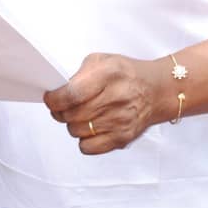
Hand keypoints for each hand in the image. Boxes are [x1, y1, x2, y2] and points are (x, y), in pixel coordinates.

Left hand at [44, 52, 165, 154]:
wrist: (156, 91)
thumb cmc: (127, 74)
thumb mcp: (103, 61)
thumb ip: (80, 73)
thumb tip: (59, 90)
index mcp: (109, 74)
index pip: (72, 94)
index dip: (54, 99)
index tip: (50, 98)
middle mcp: (116, 98)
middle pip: (71, 115)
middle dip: (60, 111)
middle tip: (62, 106)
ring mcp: (119, 121)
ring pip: (75, 131)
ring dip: (72, 124)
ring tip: (82, 114)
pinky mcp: (122, 138)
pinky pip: (88, 147)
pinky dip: (84, 139)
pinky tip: (91, 127)